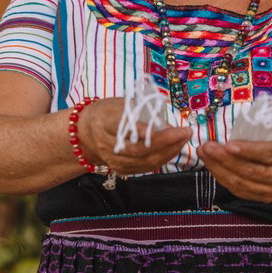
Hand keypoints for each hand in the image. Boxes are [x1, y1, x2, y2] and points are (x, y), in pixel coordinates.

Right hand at [77, 98, 191, 174]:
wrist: (86, 133)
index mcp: (103, 122)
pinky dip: (162, 159)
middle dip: (167, 141)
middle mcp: (106, 144)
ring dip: (168, 151)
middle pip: (139, 148)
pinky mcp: (120, 169)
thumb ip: (140, 111)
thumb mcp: (119, 103)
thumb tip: (167, 122)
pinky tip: (173, 149)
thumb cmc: (106, 113)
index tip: (165, 125)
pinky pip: (145, 167)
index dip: (145, 129)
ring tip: (183, 140)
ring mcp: (113, 160)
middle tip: (185, 132)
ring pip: (145, 161)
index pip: (125, 127)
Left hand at [197, 128, 271, 201]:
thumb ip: (264, 125)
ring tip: (204, 154)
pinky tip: (212, 166)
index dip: (247, 150)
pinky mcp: (267, 197)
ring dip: (218, 169)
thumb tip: (240, 120)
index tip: (228, 145)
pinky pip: (239, 190)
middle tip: (207, 146)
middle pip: (250, 171)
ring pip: (241, 183)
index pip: (267, 154)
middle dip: (224, 159)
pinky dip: (223, 178)